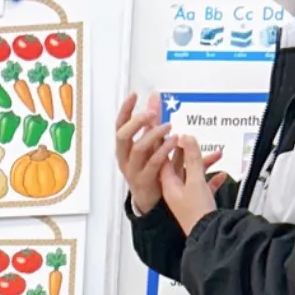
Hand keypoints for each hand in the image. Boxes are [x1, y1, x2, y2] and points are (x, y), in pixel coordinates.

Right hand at [115, 91, 170, 215]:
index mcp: (123, 148)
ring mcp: (133, 170)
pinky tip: (174, 141)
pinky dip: (164, 151)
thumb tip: (154, 95)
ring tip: (168, 126)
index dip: (125, 110)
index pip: (119, 125)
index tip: (134, 95)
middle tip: (152, 113)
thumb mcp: (151, 141)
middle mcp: (124, 158)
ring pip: (138, 149)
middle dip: (136, 122)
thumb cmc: (150, 166)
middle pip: (123, 136)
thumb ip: (153, 119)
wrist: (150, 199)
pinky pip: (153, 163)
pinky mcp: (144, 180)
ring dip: (154, 135)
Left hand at [160, 132, 218, 235]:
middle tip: (187, 135)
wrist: (208, 235)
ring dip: (204, 163)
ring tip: (216, 154)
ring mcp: (187, 197)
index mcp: (169, 184)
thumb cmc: (197, 213)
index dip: (165, 142)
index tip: (165, 128)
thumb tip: (186, 138)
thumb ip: (192, 158)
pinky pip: (204, 186)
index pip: (164, 158)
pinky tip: (221, 175)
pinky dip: (212, 179)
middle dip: (187, 150)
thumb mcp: (195, 181)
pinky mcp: (199, 204)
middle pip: (179, 165)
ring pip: (194, 174)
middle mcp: (175, 190)